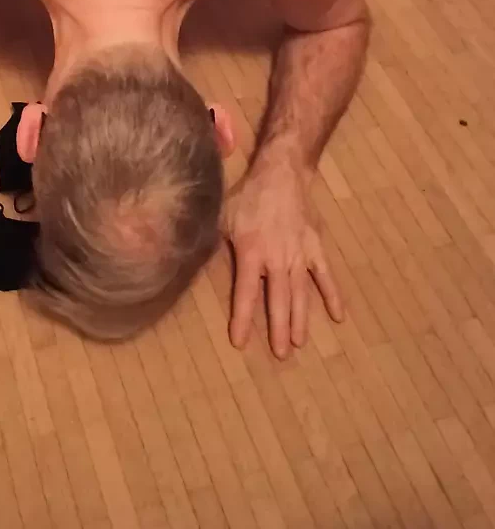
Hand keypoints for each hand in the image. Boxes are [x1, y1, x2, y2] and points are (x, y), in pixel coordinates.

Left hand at [227, 154, 342, 358]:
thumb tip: (189, 261)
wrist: (282, 173)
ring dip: (300, 320)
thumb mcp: (222, 217)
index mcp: (251, 252)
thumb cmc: (248, 196)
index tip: (240, 342)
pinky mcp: (316, 247)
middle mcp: (277, 259)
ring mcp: (299, 255)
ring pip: (301, 294)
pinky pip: (325, 276)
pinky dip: (332, 296)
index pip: (246, 293)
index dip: (243, 318)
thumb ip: (212, 242)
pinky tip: (338, 317)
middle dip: (278, 328)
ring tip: (299, 343)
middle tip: (281, 355)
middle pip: (278, 300)